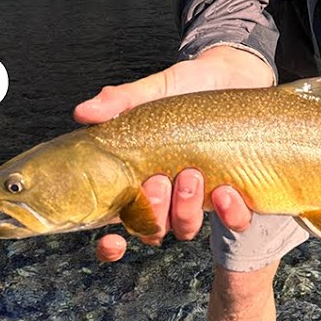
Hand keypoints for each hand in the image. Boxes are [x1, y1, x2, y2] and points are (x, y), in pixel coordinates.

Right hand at [72, 46, 272, 261]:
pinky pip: (235, 220)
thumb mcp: (155, 90)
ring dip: (186, 210)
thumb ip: (121, 102)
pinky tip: (227, 191)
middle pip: (150, 229)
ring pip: (186, 228)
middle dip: (152, 212)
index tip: (112, 241)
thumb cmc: (188, 85)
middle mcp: (167, 195)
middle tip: (158, 180)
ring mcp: (200, 197)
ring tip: (191, 175)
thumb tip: (83, 112)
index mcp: (139, 178)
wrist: (234, 73)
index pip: (118, 223)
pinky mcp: (236, 193)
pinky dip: (230, 213)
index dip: (110, 247)